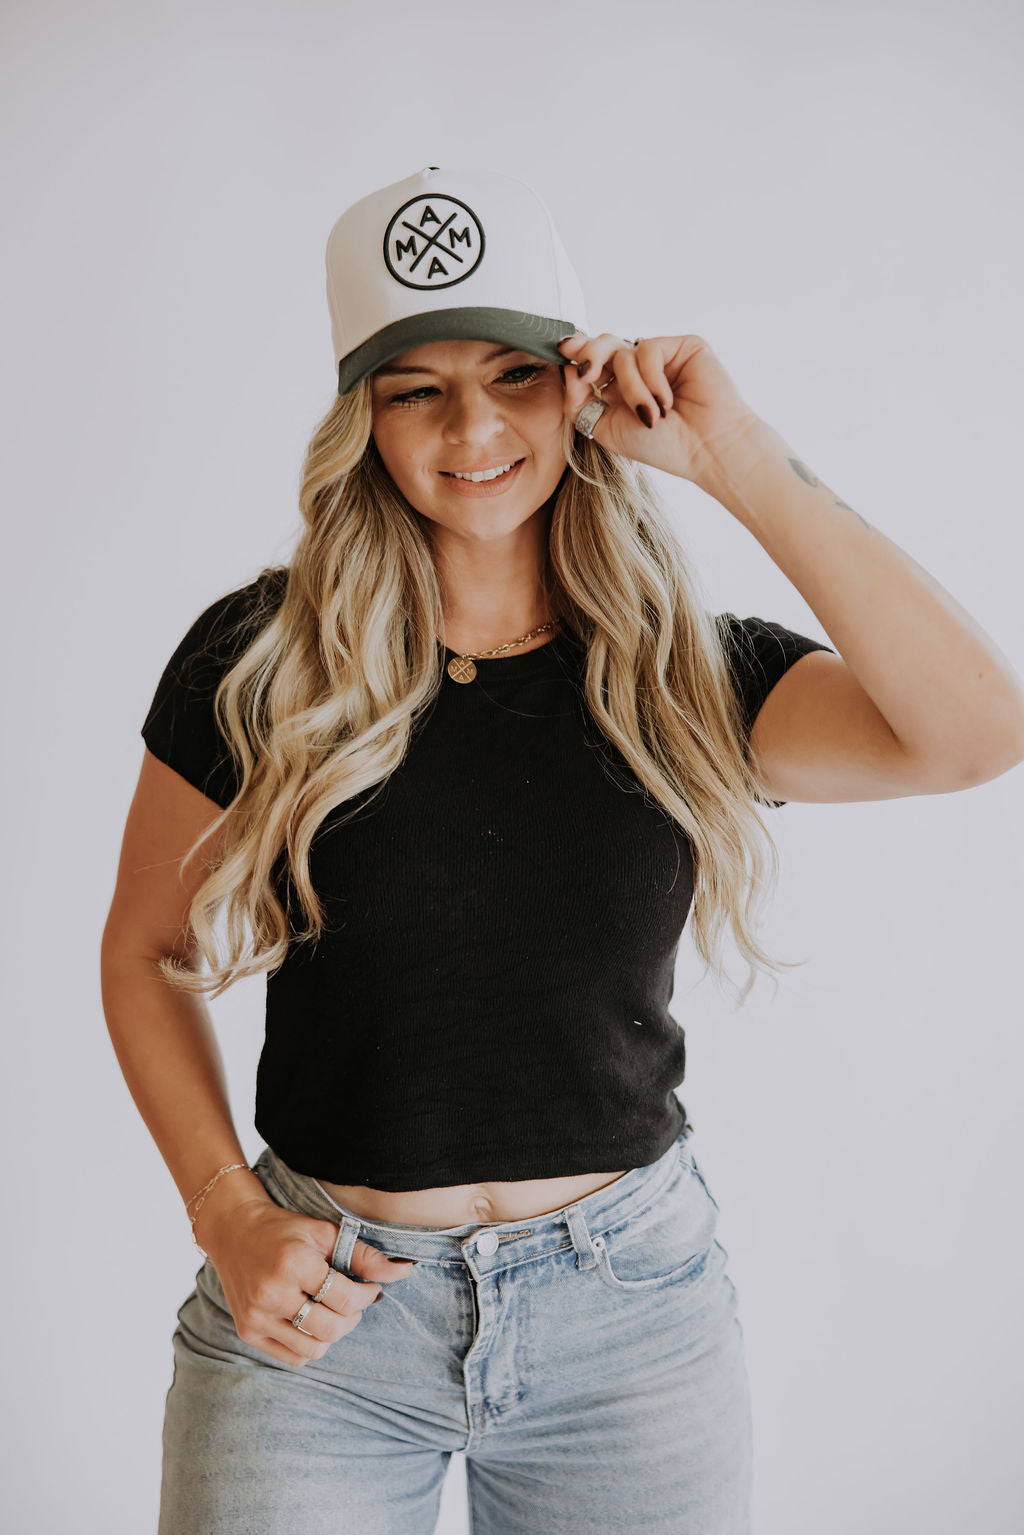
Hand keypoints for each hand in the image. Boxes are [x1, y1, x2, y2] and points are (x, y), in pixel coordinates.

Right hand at [199, 1194, 415, 1367]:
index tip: (370, 1287)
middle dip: (352, 1317)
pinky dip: (310, 1344)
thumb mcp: (325, 1233)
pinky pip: (293, 1357)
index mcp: (294, 1264)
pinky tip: (309, 1320)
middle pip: (331, 1329)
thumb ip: (364, 1255)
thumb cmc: (285, 1230)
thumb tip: (405, 1271)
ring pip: (314, 1348)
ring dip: (332, 1333)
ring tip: (331, 1310)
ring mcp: (257, 1317)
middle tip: (352, 1300)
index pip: (345, 1298)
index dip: (367, 1295)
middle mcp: (272, 1294)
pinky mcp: (248, 1332)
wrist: (234, 1233)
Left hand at [557, 331, 763, 482]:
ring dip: (631, 387)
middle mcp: (639, 370)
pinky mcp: (682, 346)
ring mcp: (661, 357)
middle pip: (603, 344)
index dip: (576, 353)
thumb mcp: (606, 428)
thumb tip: (567, 369)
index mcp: (620, 388)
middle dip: (589, 355)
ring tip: (650, 415)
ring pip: (622, 352)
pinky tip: (667, 401)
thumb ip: (579, 401)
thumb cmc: (662, 446)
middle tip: (588, 373)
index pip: (593, 362)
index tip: (562, 351)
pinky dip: (650, 378)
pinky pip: (647, 349)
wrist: (705, 449)